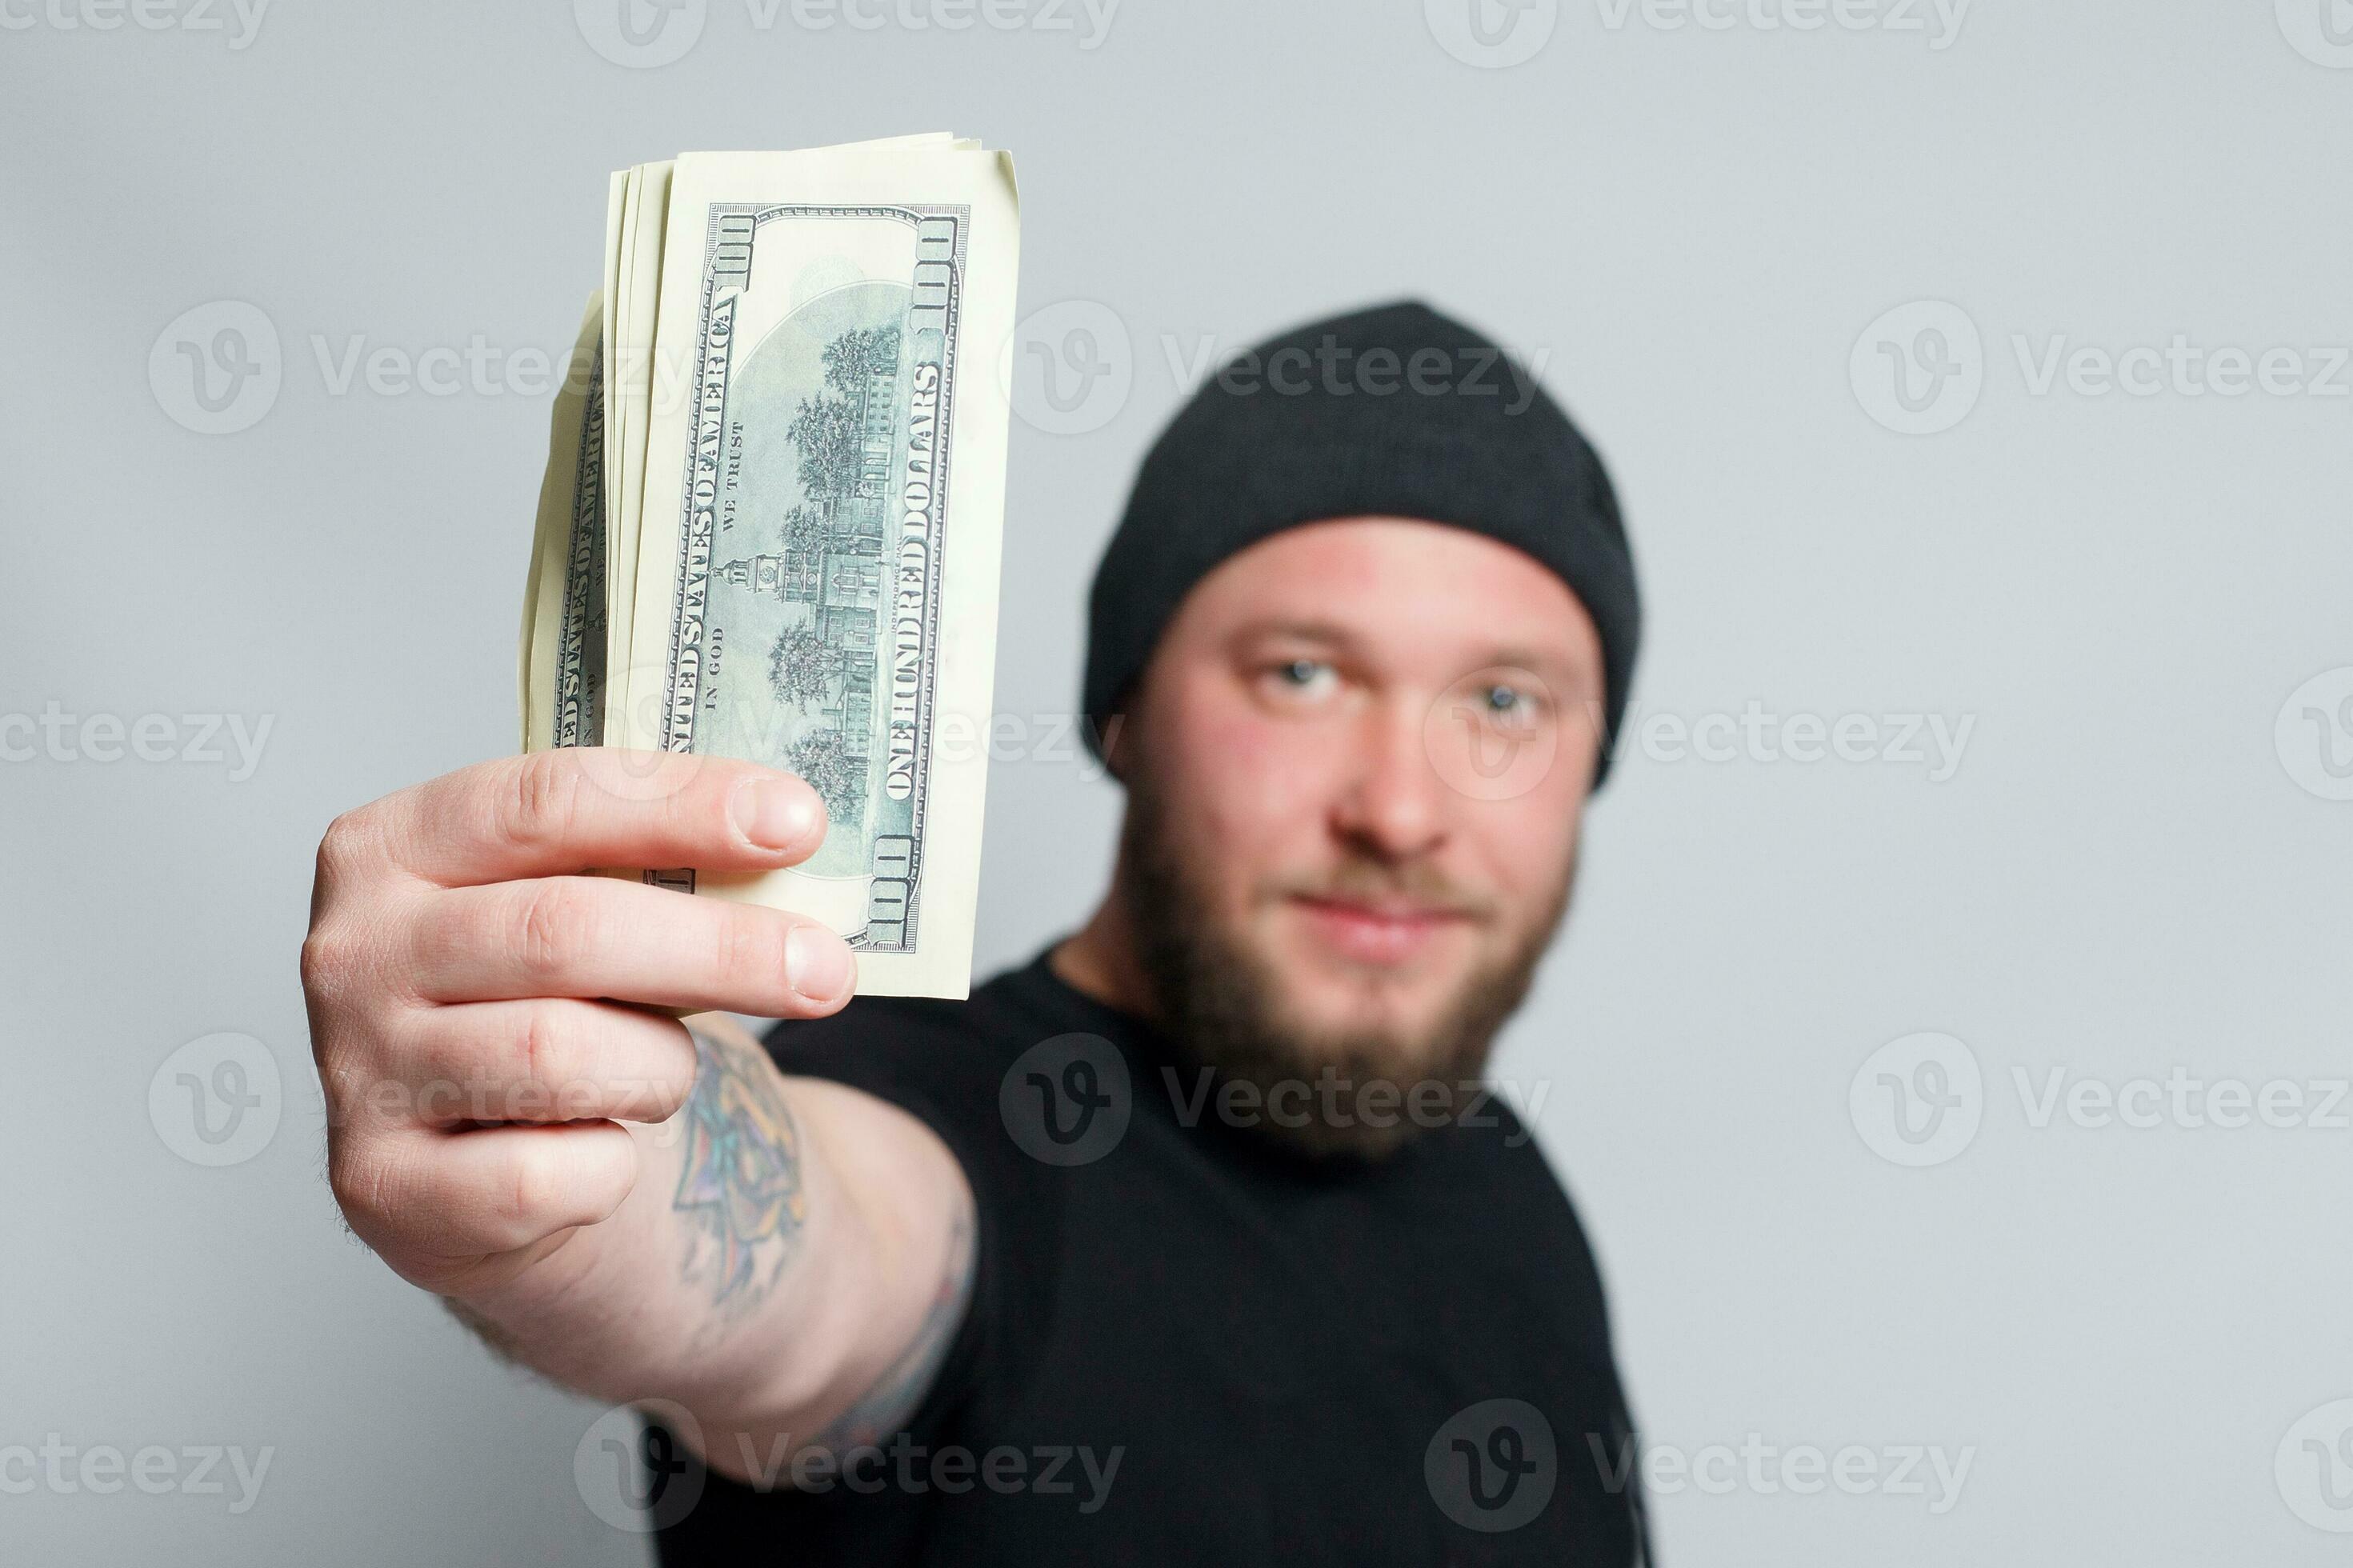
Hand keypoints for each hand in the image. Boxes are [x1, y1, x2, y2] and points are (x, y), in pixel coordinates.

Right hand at [299, 748, 854, 1296]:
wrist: (482, 1172)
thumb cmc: (550, 1008)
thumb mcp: (582, 911)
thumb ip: (653, 871)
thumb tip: (789, 843)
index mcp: (392, 846)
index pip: (546, 800)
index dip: (683, 806)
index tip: (800, 821)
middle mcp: (352, 952)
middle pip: (563, 931)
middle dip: (721, 949)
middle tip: (830, 969)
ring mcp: (357, 1074)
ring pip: (562, 1053)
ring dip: (659, 1066)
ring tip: (668, 1071)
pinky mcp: (385, 1191)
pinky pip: (551, 1173)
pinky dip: (611, 1165)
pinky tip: (602, 1148)